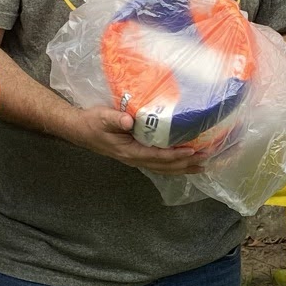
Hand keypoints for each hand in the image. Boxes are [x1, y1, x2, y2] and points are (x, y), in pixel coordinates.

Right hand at [67, 106, 206, 174]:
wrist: (80, 130)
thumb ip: (116, 119)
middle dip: (185, 164)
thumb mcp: (102, 117)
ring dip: (182, 168)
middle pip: (164, 166)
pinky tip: (184, 164)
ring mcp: (135, 160)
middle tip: (205, 160)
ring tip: (200, 167)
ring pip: (163, 168)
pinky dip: (173, 166)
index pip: (156, 156)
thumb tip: (129, 121)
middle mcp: (134, 159)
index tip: (191, 151)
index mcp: (129, 151)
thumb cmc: (92, 122)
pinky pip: (158, 165)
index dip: (175, 155)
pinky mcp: (136, 156)